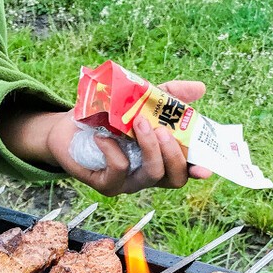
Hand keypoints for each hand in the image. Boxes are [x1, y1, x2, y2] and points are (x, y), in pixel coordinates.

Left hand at [2, 81, 214, 195]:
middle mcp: (148, 175)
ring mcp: (128, 182)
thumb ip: (168, 95)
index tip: (206, 168)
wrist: (66, 128)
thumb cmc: (106, 117)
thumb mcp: (139, 100)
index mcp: (161, 158)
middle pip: (174, 178)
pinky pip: (119, 170)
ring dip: (150, 149)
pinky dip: (113, 150)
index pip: (186, 170)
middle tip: (161, 129)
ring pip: (152, 175)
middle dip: (173, 154)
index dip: (198, 170)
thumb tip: (200, 88)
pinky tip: (101, 136)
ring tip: (140, 124)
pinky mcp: (107, 185)